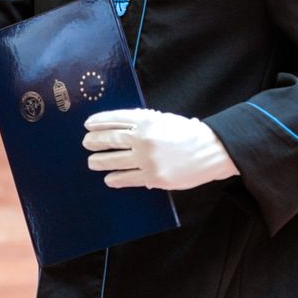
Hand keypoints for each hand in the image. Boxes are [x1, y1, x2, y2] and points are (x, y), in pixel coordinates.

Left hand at [82, 108, 238, 191]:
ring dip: (99, 161)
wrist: (211, 150)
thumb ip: (143, 121)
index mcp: (147, 119)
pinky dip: (115, 178)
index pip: (114, 119)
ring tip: (91, 162)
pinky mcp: (153, 177)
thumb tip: (119, 127)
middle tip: (86, 143)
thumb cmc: (189, 133)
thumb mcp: (164, 119)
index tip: (88, 124)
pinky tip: (109, 179)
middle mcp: (143, 138)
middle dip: (94, 141)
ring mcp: (147, 159)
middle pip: (110, 139)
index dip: (98, 122)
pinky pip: (128, 178)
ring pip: (114, 160)